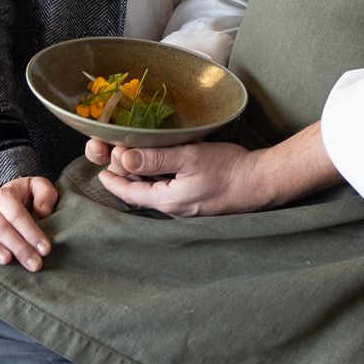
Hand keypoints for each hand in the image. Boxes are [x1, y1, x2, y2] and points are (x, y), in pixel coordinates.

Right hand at [0, 176, 57, 269]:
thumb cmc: (23, 199)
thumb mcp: (37, 188)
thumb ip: (45, 194)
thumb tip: (43, 212)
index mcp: (3, 195)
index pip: (17, 214)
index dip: (32, 232)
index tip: (45, 250)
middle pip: (0, 227)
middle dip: (19, 247)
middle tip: (35, 264)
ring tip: (6, 260)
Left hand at [94, 141, 267, 217]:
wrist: (261, 182)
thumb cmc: (228, 170)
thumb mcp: (188, 158)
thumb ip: (155, 158)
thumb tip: (123, 158)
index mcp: (167, 200)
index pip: (130, 192)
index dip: (114, 180)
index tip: (101, 170)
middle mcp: (174, 207)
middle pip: (141, 191)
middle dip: (125, 175)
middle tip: (113, 156)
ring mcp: (187, 205)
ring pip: (156, 188)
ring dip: (142, 174)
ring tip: (131, 156)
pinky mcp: (198, 198)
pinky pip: (171, 187)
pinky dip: (159, 174)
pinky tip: (161, 162)